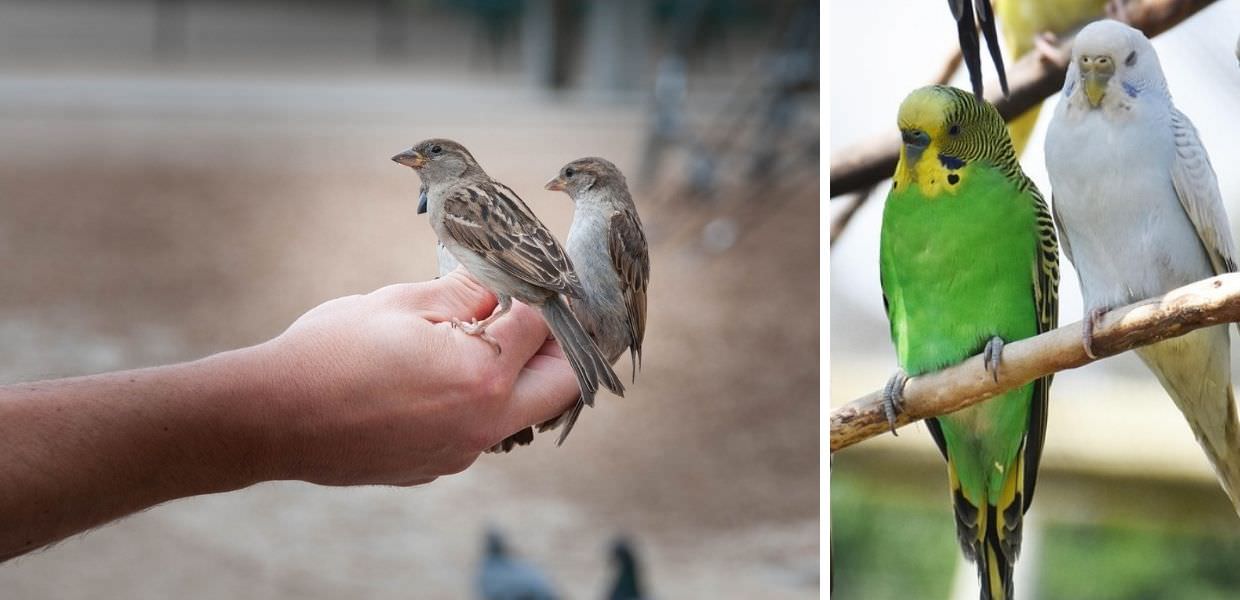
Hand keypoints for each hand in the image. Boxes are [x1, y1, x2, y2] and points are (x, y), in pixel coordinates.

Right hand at [245, 269, 579, 485]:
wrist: (271, 419)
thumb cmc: (331, 354)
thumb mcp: (400, 303)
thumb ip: (463, 293)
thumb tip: (500, 284)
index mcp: (482, 376)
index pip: (542, 327)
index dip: (541, 295)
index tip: (533, 277)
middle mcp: (484, 424)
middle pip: (559, 385)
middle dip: (558, 345)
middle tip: (537, 313)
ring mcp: (461, 452)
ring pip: (522, 412)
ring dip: (519, 375)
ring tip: (487, 336)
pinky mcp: (437, 466)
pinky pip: (481, 430)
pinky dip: (481, 399)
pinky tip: (444, 372)